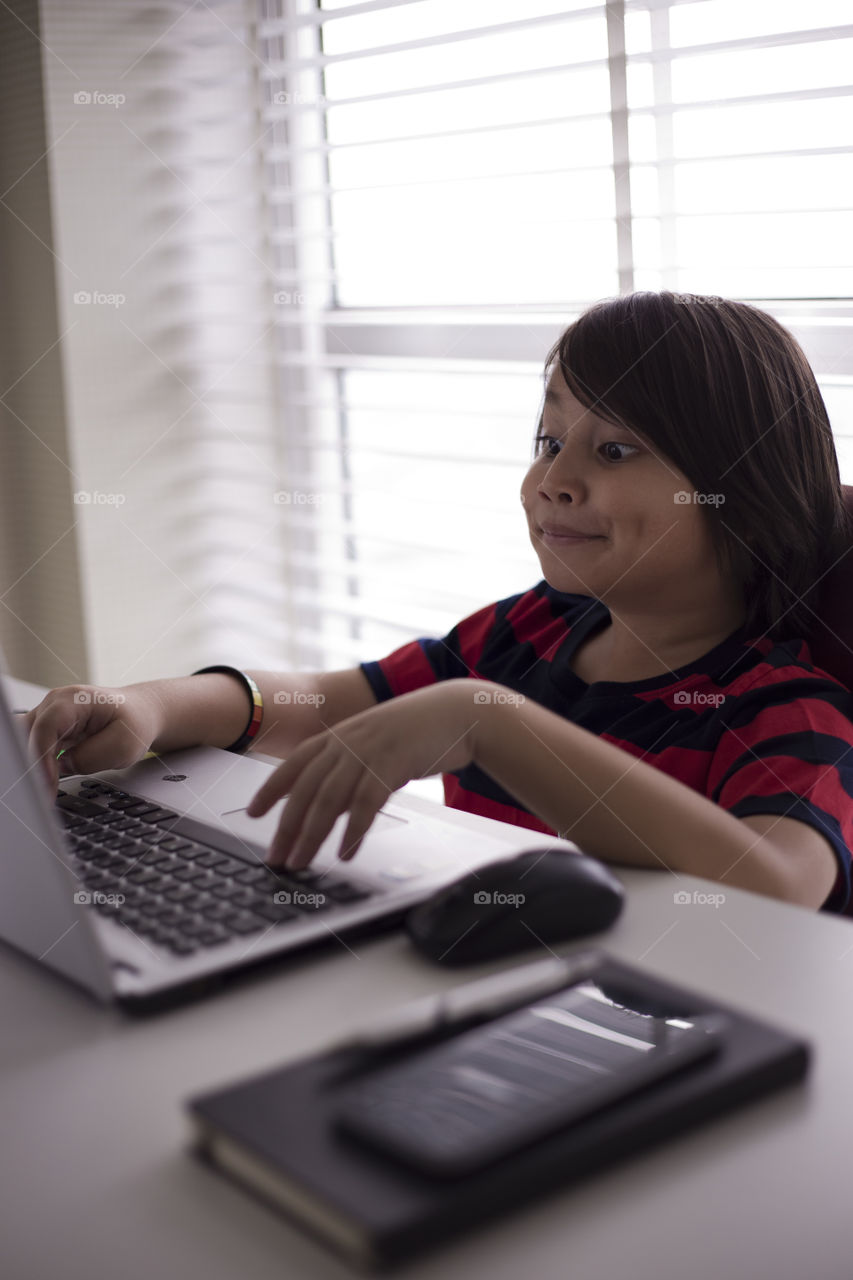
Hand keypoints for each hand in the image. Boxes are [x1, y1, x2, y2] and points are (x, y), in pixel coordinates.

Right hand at [17, 684, 165, 796]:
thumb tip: (62, 765)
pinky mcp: (49, 732)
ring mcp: (50, 717)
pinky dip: (38, 768)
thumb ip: (92, 757)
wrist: (140, 715)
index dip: (43, 756)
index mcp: (75, 700)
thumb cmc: (134, 723)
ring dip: (33, 767)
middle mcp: (56, 704)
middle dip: (32, 764)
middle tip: (44, 793)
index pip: (47, 726)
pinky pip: (34, 750)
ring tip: (46, 791)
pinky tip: (48, 784)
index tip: (48, 783)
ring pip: (26, 743)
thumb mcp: (124, 744)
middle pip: (28, 734)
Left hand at [246, 681, 480, 868]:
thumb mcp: (374, 745)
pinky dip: (353, 831)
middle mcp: (347, 741)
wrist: (458, 712)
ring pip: (329, 798)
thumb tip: (328, 805)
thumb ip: (349, 770)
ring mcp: (369, 751)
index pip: (294, 764)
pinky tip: (345, 853)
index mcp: (339, 735)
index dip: (271, 789)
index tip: (253, 814)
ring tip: (301, 862)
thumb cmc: (417, 732)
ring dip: (311, 835)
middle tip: (276, 857)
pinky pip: (366, 803)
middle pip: (306, 788)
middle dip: (287, 826)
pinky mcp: (393, 763)